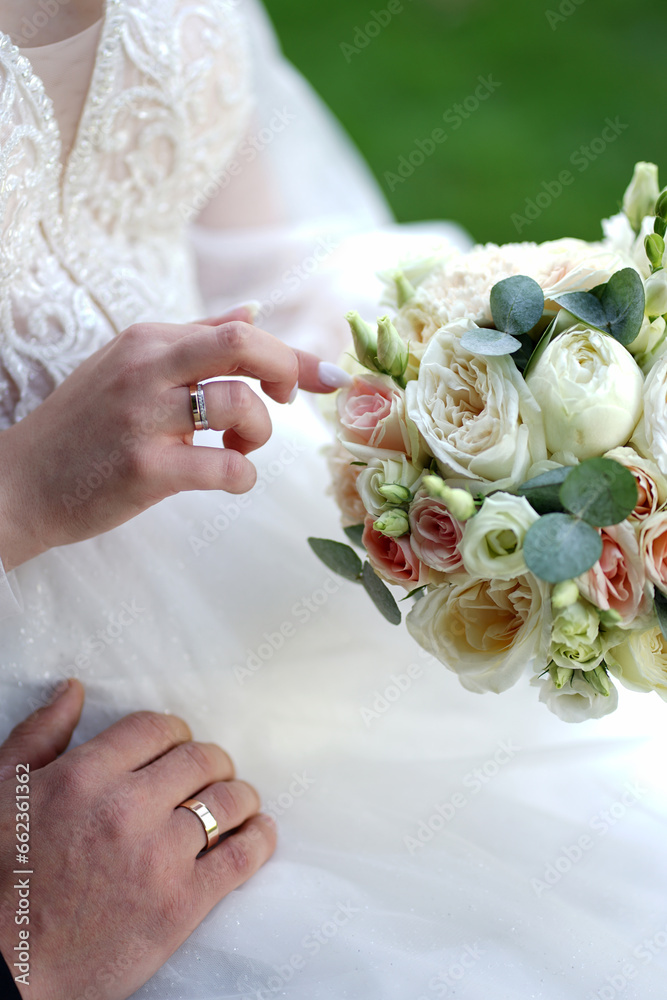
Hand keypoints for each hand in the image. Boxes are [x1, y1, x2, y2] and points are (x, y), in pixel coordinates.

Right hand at [0, 307, 341, 569]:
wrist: (20, 483)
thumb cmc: (84, 427)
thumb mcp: (129, 366)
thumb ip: (193, 338)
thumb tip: (255, 311)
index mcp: (148, 340)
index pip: (238, 331)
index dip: (291, 355)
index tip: (325, 376)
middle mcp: (146, 368)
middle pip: (242, 345)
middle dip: (287, 369)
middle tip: (288, 399)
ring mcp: (144, 417)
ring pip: (240, 406)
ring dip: (259, 433)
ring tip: (238, 446)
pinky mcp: (145, 468)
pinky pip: (226, 466)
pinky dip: (243, 476)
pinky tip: (230, 479)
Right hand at [0, 680, 275, 999]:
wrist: (3, 968)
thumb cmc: (0, 878)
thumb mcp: (4, 793)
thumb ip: (40, 736)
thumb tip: (72, 692)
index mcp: (85, 776)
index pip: (156, 728)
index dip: (174, 733)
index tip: (179, 747)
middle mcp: (126, 808)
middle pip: (199, 760)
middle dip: (211, 762)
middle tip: (212, 775)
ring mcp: (158, 856)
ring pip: (227, 802)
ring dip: (239, 797)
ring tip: (239, 803)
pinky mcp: (180, 905)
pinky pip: (241, 858)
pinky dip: (259, 840)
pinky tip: (259, 834)